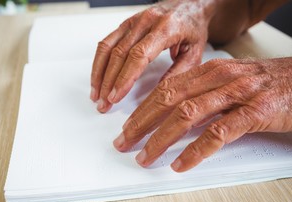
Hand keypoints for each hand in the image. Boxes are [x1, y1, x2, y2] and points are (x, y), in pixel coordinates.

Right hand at [90, 0, 217, 112]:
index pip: (139, 55)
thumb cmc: (193, 28)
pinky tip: (97, 78)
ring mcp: (133, 21)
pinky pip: (106, 42)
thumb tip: (161, 96)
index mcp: (166, 28)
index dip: (125, 78)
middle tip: (104, 103)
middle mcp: (146, 22)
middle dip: (109, 82)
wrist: (190, 5)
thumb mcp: (195, 53)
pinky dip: (99, 62)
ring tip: (96, 95)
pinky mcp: (125, 24)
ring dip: (99, 74)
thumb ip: (178, 73)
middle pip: (119, 54)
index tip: (116, 96)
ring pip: (108, 48)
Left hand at [113, 57, 291, 171]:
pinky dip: (196, 151)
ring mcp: (236, 95)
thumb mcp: (231, 82)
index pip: (165, 89)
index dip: (142, 109)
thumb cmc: (269, 84)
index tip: (127, 126)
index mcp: (210, 70)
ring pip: (187, 116)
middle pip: (168, 100)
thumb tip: (176, 114)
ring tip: (146, 156)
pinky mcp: (254, 113)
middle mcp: (219, 78)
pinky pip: (218, 134)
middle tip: (125, 142)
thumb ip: (204, 94)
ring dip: (161, 139)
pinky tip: (181, 164)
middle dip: (142, 123)